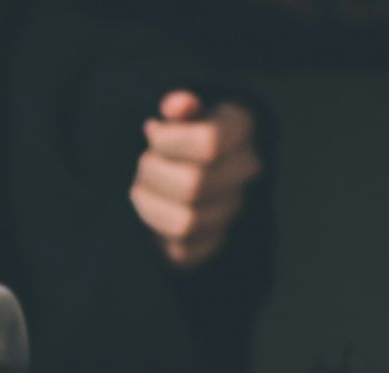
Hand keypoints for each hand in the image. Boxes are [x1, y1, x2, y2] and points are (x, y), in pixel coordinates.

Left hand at [129, 90, 262, 269]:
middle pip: (193, 185)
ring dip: (150, 204)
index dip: (168, 142)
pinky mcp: (213, 242)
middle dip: (154, 173)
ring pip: (185, 222)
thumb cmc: (180, 136)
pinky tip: (153, 209)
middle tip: (144, 162)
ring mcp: (233, 208)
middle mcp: (246, 169)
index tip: (153, 133)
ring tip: (143, 186)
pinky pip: (182, 251)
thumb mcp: (180, 113)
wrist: (190, 171)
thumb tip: (176, 105)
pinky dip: (156, 233)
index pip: (209, 144)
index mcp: (241, 127)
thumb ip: (179, 106)